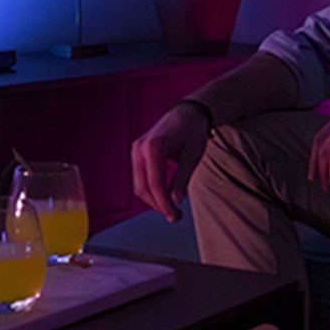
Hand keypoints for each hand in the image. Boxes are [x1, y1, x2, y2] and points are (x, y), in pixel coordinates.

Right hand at [130, 101, 210, 221]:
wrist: (187, 113)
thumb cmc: (193, 130)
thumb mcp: (193, 155)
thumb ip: (182, 178)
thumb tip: (175, 201)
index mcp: (154, 146)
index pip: (154, 183)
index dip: (163, 203)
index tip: (174, 216)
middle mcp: (140, 148)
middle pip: (143, 187)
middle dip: (158, 204)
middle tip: (175, 216)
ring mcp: (136, 150)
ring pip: (139, 185)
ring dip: (154, 199)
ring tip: (171, 209)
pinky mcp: (138, 154)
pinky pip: (141, 178)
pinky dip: (151, 190)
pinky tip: (164, 197)